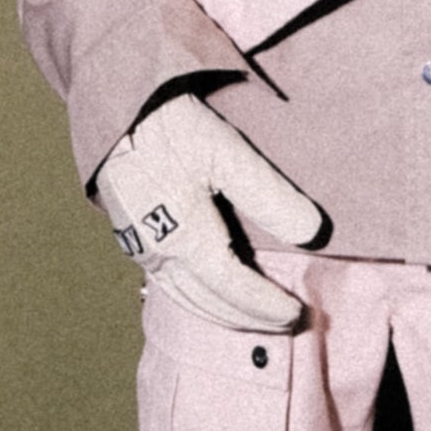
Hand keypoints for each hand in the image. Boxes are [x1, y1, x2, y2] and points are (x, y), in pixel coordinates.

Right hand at [97, 94, 323, 330]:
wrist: (117, 108)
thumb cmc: (173, 126)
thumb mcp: (228, 154)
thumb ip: (270, 196)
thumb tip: (313, 234)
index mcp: (186, 238)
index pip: (234, 289)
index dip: (266, 305)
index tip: (298, 313)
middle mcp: (159, 254)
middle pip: (210, 302)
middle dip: (250, 318)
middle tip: (287, 322)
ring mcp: (141, 249)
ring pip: (187, 299)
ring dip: (224, 313)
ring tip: (257, 315)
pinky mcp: (132, 236)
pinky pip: (169, 284)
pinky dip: (199, 298)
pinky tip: (214, 292)